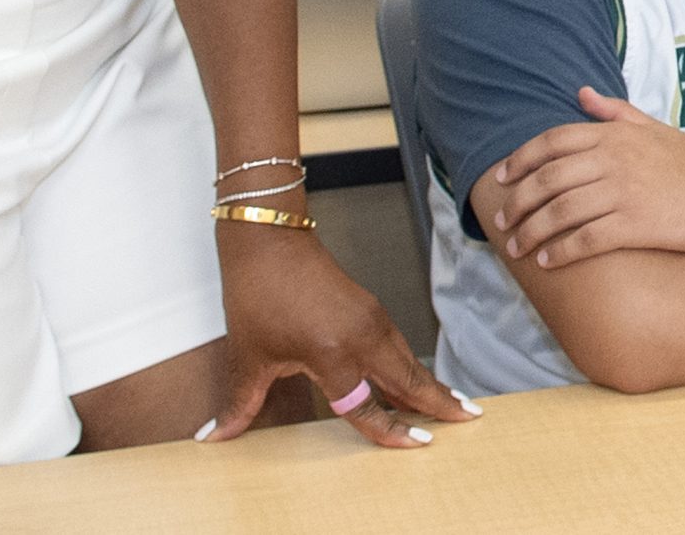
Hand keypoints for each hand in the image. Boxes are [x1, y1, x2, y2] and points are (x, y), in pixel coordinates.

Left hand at [201, 221, 476, 448]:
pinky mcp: (369, 307)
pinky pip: (398, 344)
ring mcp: (370, 318)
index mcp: (333, 354)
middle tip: (468, 418)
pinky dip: (411, 364)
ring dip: (428, 383)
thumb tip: (216, 435)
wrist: (268, 238)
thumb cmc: (258, 291)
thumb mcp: (249, 354)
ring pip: (407, 360)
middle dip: (438, 402)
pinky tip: (414, 376)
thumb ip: (241, 402)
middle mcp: (360, 337)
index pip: (367, 407)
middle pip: (407, 379)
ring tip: (451, 403)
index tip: (416, 446)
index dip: (392, 431)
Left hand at [487, 87, 684, 268]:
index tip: (501, 178)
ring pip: (561, 212)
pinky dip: (561, 252)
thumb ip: (614, 111)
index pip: (552, 142)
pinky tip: (547, 261)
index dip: (520, 160)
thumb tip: (580, 92)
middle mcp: (614, 161)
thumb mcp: (654, 128)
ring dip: (532, 231)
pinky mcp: (636, 225)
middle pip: (549, 179)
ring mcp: (624, 193)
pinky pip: (587, 239)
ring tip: (516, 247)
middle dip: (518, 202)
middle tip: (502, 220)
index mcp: (615, 136)